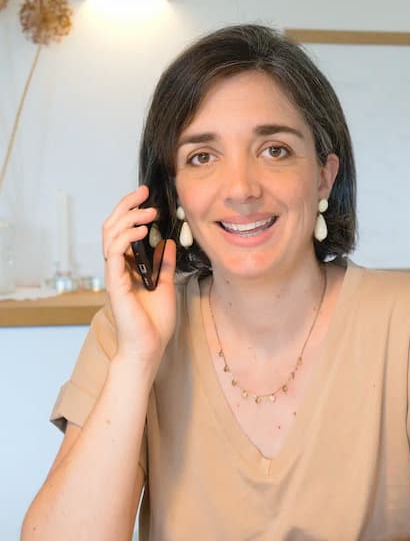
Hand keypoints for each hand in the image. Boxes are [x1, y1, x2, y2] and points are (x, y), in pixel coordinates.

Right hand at [102, 185, 176, 362]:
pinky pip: (114, 253)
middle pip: (112, 227)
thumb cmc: (154, 323)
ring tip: (147, 212)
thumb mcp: (166, 285)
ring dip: (128, 218)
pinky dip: (126, 237)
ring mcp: (114, 275)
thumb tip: (168, 243)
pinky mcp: (115, 284)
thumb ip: (164, 264)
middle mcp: (117, 268)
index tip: (147, 198)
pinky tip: (141, 231)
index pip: (122, 231)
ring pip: (110, 235)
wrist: (148, 347)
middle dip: (126, 206)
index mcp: (127, 267)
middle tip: (144, 192)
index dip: (131, 212)